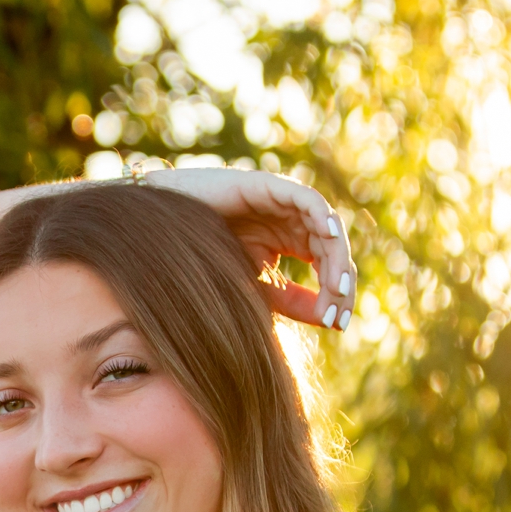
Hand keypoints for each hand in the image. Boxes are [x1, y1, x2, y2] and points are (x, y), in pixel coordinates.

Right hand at [141, 166, 356, 331]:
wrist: (169, 231)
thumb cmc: (209, 258)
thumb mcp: (258, 287)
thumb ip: (294, 300)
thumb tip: (331, 320)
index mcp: (295, 242)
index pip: (329, 268)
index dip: (338, 295)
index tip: (337, 324)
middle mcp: (296, 222)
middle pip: (334, 251)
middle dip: (340, 283)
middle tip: (337, 314)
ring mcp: (286, 203)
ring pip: (327, 228)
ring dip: (335, 258)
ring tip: (336, 287)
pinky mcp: (272, 187)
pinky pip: (308, 200)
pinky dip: (322, 216)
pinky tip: (327, 238)